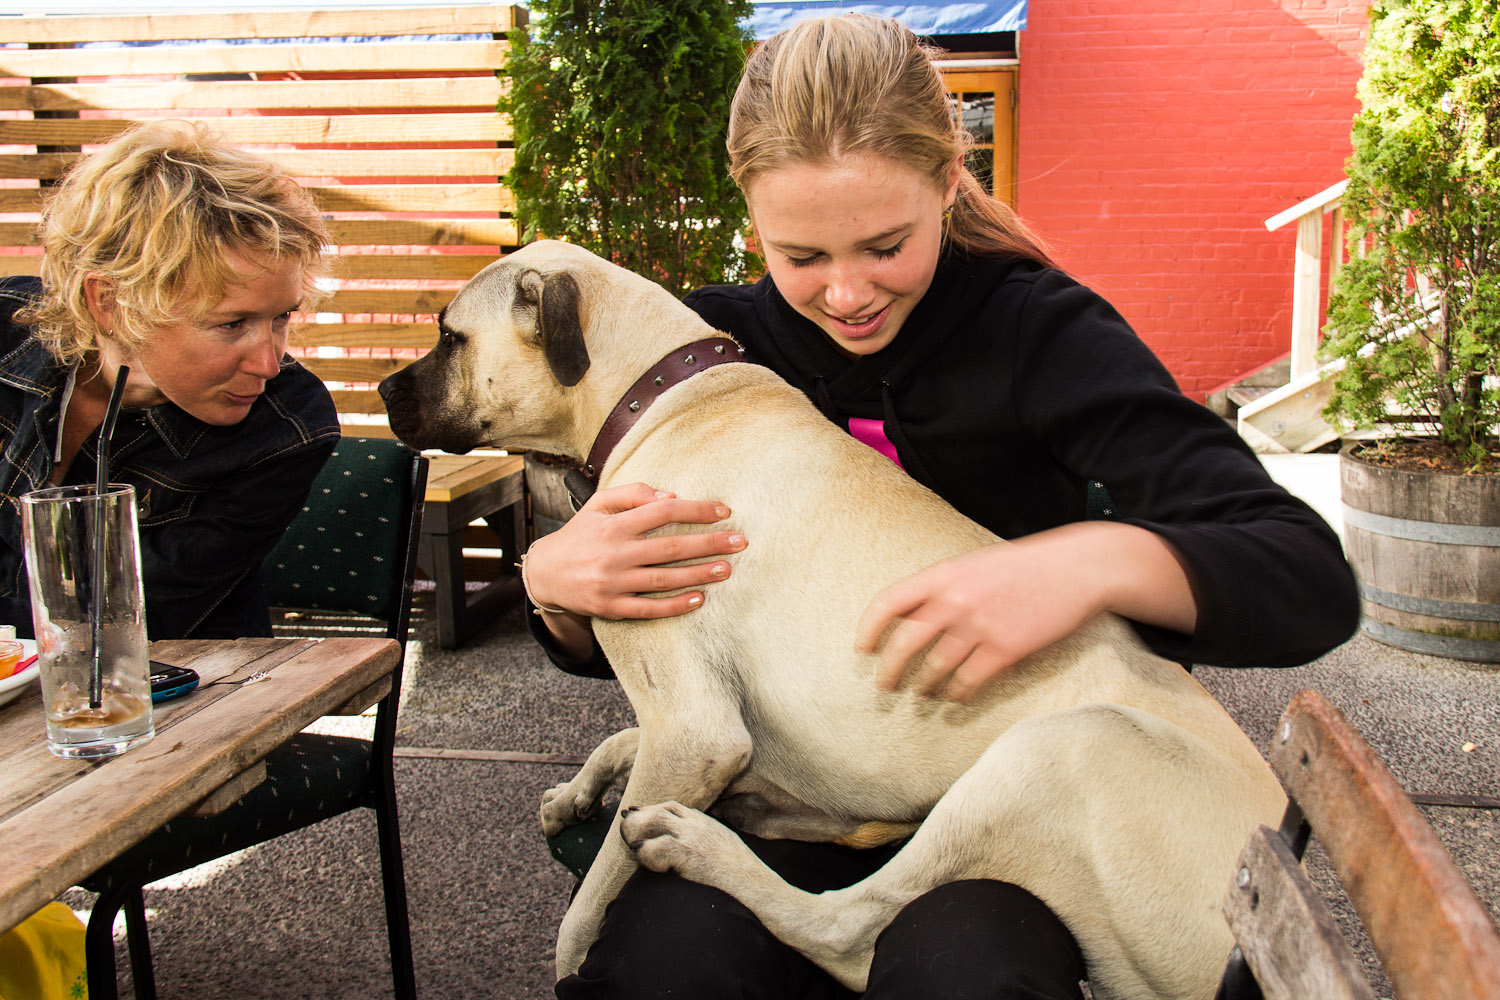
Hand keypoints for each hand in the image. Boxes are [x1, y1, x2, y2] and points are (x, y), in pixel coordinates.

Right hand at [523, 481, 746, 620]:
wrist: (545, 573)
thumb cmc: (579, 534)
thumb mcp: (598, 505)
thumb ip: (632, 495)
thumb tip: (671, 497)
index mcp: (614, 524)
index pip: (663, 512)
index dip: (696, 510)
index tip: (724, 511)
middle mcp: (615, 553)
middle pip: (670, 547)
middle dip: (709, 543)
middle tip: (740, 542)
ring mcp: (613, 583)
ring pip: (664, 579)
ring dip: (698, 574)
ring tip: (726, 569)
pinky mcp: (611, 607)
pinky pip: (648, 608)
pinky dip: (674, 605)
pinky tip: (699, 599)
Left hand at [854, 523, 1196, 701]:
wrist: (1078, 567)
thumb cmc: (1025, 566)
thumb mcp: (975, 564)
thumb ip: (944, 587)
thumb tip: (912, 616)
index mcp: (944, 574)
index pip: (889, 602)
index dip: (869, 629)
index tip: (863, 649)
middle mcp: (955, 600)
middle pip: (905, 643)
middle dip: (890, 671)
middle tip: (885, 686)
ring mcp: (980, 626)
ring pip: (936, 668)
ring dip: (926, 687)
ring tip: (924, 693)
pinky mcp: (1006, 649)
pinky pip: (969, 681)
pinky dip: (958, 694)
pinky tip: (956, 697)